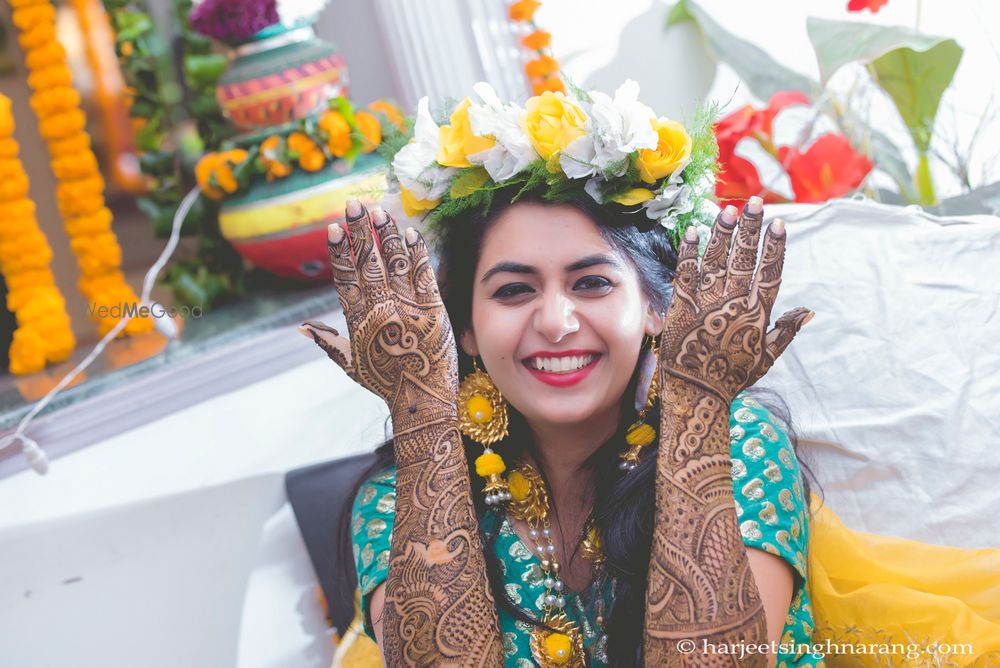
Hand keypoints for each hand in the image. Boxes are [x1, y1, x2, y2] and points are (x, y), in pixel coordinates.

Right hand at [300, 200, 458, 425]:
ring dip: (387, 235)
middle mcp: (380, 311)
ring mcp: (408, 309)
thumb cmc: (385, 382)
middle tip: (353, 203)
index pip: (345, 278)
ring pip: (395, 264)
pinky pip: (424, 276)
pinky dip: (418, 254)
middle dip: (360, 232)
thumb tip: (302, 328)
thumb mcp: (351, 365)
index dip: (340, 252)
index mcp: (357, 321)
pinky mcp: (434, 310)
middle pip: (368, 264)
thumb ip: (328, 342)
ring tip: (380, 211)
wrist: (421, 399)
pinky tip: (411, 233)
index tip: (334, 227)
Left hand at [659, 197, 812, 402]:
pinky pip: (685, 273)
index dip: (775, 247)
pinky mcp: (681, 306)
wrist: (697, 393)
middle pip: (744, 258)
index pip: (770, 272)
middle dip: (749, 228)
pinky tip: (693, 231)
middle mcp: (734, 303)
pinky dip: (689, 252)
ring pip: (716, 259)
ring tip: (727, 209)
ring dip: (722, 233)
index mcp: (756, 313)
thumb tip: (808, 311)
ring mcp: (707, 302)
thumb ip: (786, 331)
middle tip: (752, 203)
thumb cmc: (732, 377)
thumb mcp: (765, 357)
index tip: (779, 224)